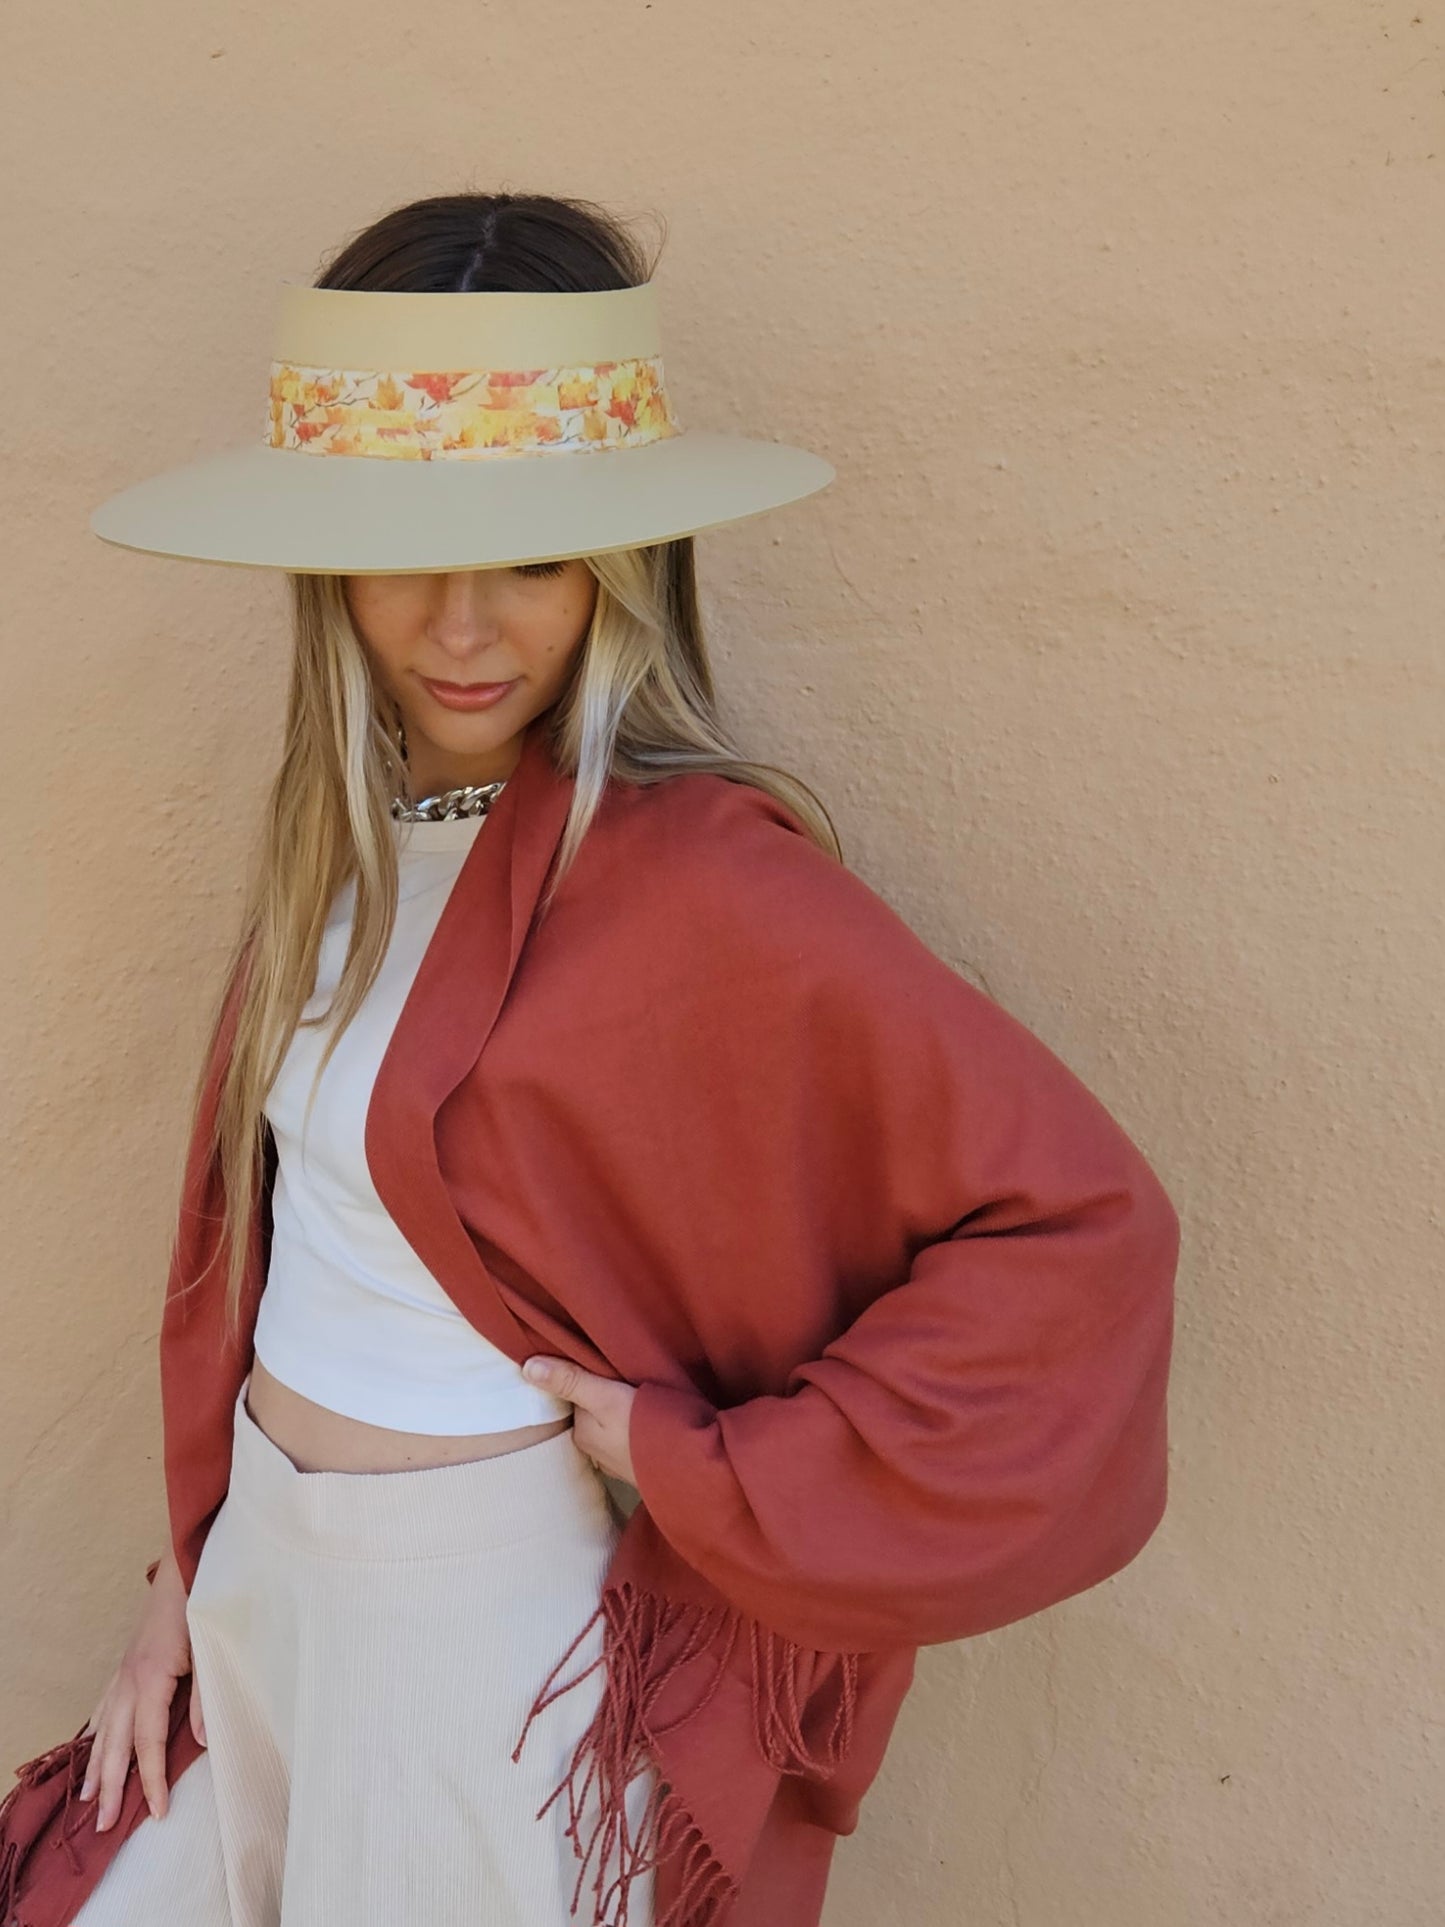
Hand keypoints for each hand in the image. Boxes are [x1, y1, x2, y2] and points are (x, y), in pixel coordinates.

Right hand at [78, 1546, 206, 1830]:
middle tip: (102, 1826)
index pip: (148, 1742)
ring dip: (94, 1765)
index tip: (155, 1813)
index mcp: (152, 1679)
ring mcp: (123, 1672)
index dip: (152, 1780)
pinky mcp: (125, 1664)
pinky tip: (88, 1746)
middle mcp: (130, 1679)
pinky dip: (94, 1731)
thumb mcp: (212, 1652)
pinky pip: (103, 1705)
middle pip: (116, 1744)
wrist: (187, 1568)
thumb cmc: (204, 1608)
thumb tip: (202, 1742)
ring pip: (103, 1727)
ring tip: (85, 1799)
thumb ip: (207, 1698)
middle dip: (109, 1787)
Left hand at [522, 1357, 637, 1485]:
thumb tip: (526, 1367)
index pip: (573, 1397)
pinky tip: (646, 1415)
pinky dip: (631, 1424)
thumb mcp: (606, 1398)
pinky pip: (627, 1435)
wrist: (688, 1469)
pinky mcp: (638, 1461)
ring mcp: (616, 1459)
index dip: (583, 1377)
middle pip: (591, 1411)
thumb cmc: (645, 1431)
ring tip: (635, 1390)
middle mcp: (594, 1450)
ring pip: (609, 1424)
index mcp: (582, 1434)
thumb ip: (571, 1381)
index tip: (596, 1360)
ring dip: (617, 1410)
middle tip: (621, 1373)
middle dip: (600, 1394)